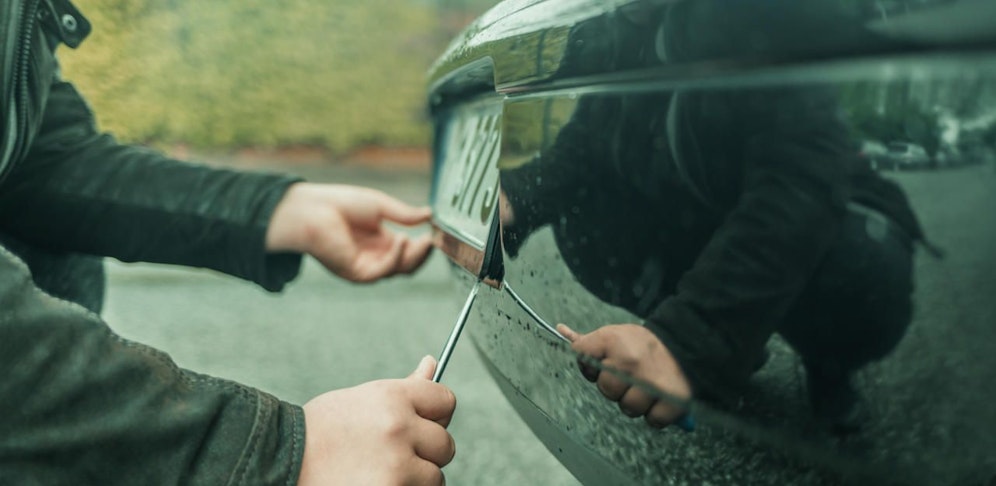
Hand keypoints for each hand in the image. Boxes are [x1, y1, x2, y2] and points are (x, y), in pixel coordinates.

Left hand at [266, 183, 433, 281]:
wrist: (311, 210)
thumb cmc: (340, 204)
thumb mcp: (380, 206)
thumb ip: (404, 214)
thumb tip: (430, 215)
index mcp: (380, 242)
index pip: (409, 251)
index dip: (424, 244)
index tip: (437, 232)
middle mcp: (375, 257)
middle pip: (408, 264)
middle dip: (423, 253)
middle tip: (434, 239)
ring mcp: (366, 267)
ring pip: (399, 270)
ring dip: (414, 256)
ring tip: (425, 240)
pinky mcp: (356, 273)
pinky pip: (383, 270)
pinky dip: (396, 257)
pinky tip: (402, 240)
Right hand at [297, 356, 456, 485]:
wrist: (281, 461)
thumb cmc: (321, 430)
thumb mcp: (361, 400)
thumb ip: (403, 389)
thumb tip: (432, 363)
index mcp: (392, 397)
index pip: (445, 401)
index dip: (435, 416)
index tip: (421, 425)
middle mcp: (398, 428)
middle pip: (445, 444)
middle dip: (425, 452)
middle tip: (392, 455)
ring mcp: (396, 465)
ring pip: (434, 477)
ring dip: (414, 478)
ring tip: (379, 472)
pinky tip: (374, 483)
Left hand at [557, 323, 691, 427]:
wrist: (685, 345)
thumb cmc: (642, 344)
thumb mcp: (614, 334)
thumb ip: (589, 341)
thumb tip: (560, 328)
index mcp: (614, 341)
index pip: (582, 357)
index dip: (591, 365)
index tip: (606, 361)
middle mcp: (632, 363)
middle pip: (607, 391)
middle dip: (616, 386)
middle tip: (631, 375)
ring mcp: (653, 384)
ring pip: (629, 409)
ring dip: (637, 402)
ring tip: (647, 386)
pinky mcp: (673, 402)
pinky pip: (653, 421)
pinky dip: (656, 414)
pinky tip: (660, 398)